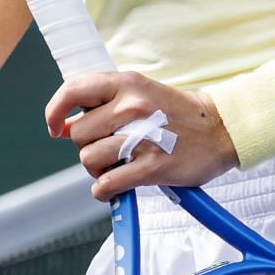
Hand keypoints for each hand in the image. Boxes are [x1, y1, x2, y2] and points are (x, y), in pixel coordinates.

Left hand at [44, 71, 238, 200]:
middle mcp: (131, 107)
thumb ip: (101, 105)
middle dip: (87, 146)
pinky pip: (107, 184)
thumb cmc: (174, 112)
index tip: (55, 128)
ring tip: (117, 166)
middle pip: (79, 134)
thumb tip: (62, 126)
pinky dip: (104, 190)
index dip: (54, 111)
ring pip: (89, 159)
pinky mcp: (152, 167)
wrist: (220, 129)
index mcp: (125, 84)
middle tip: (108, 148)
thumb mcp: (138, 94)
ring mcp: (142, 138)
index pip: (72, 90)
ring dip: (97, 169)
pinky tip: (115, 187)